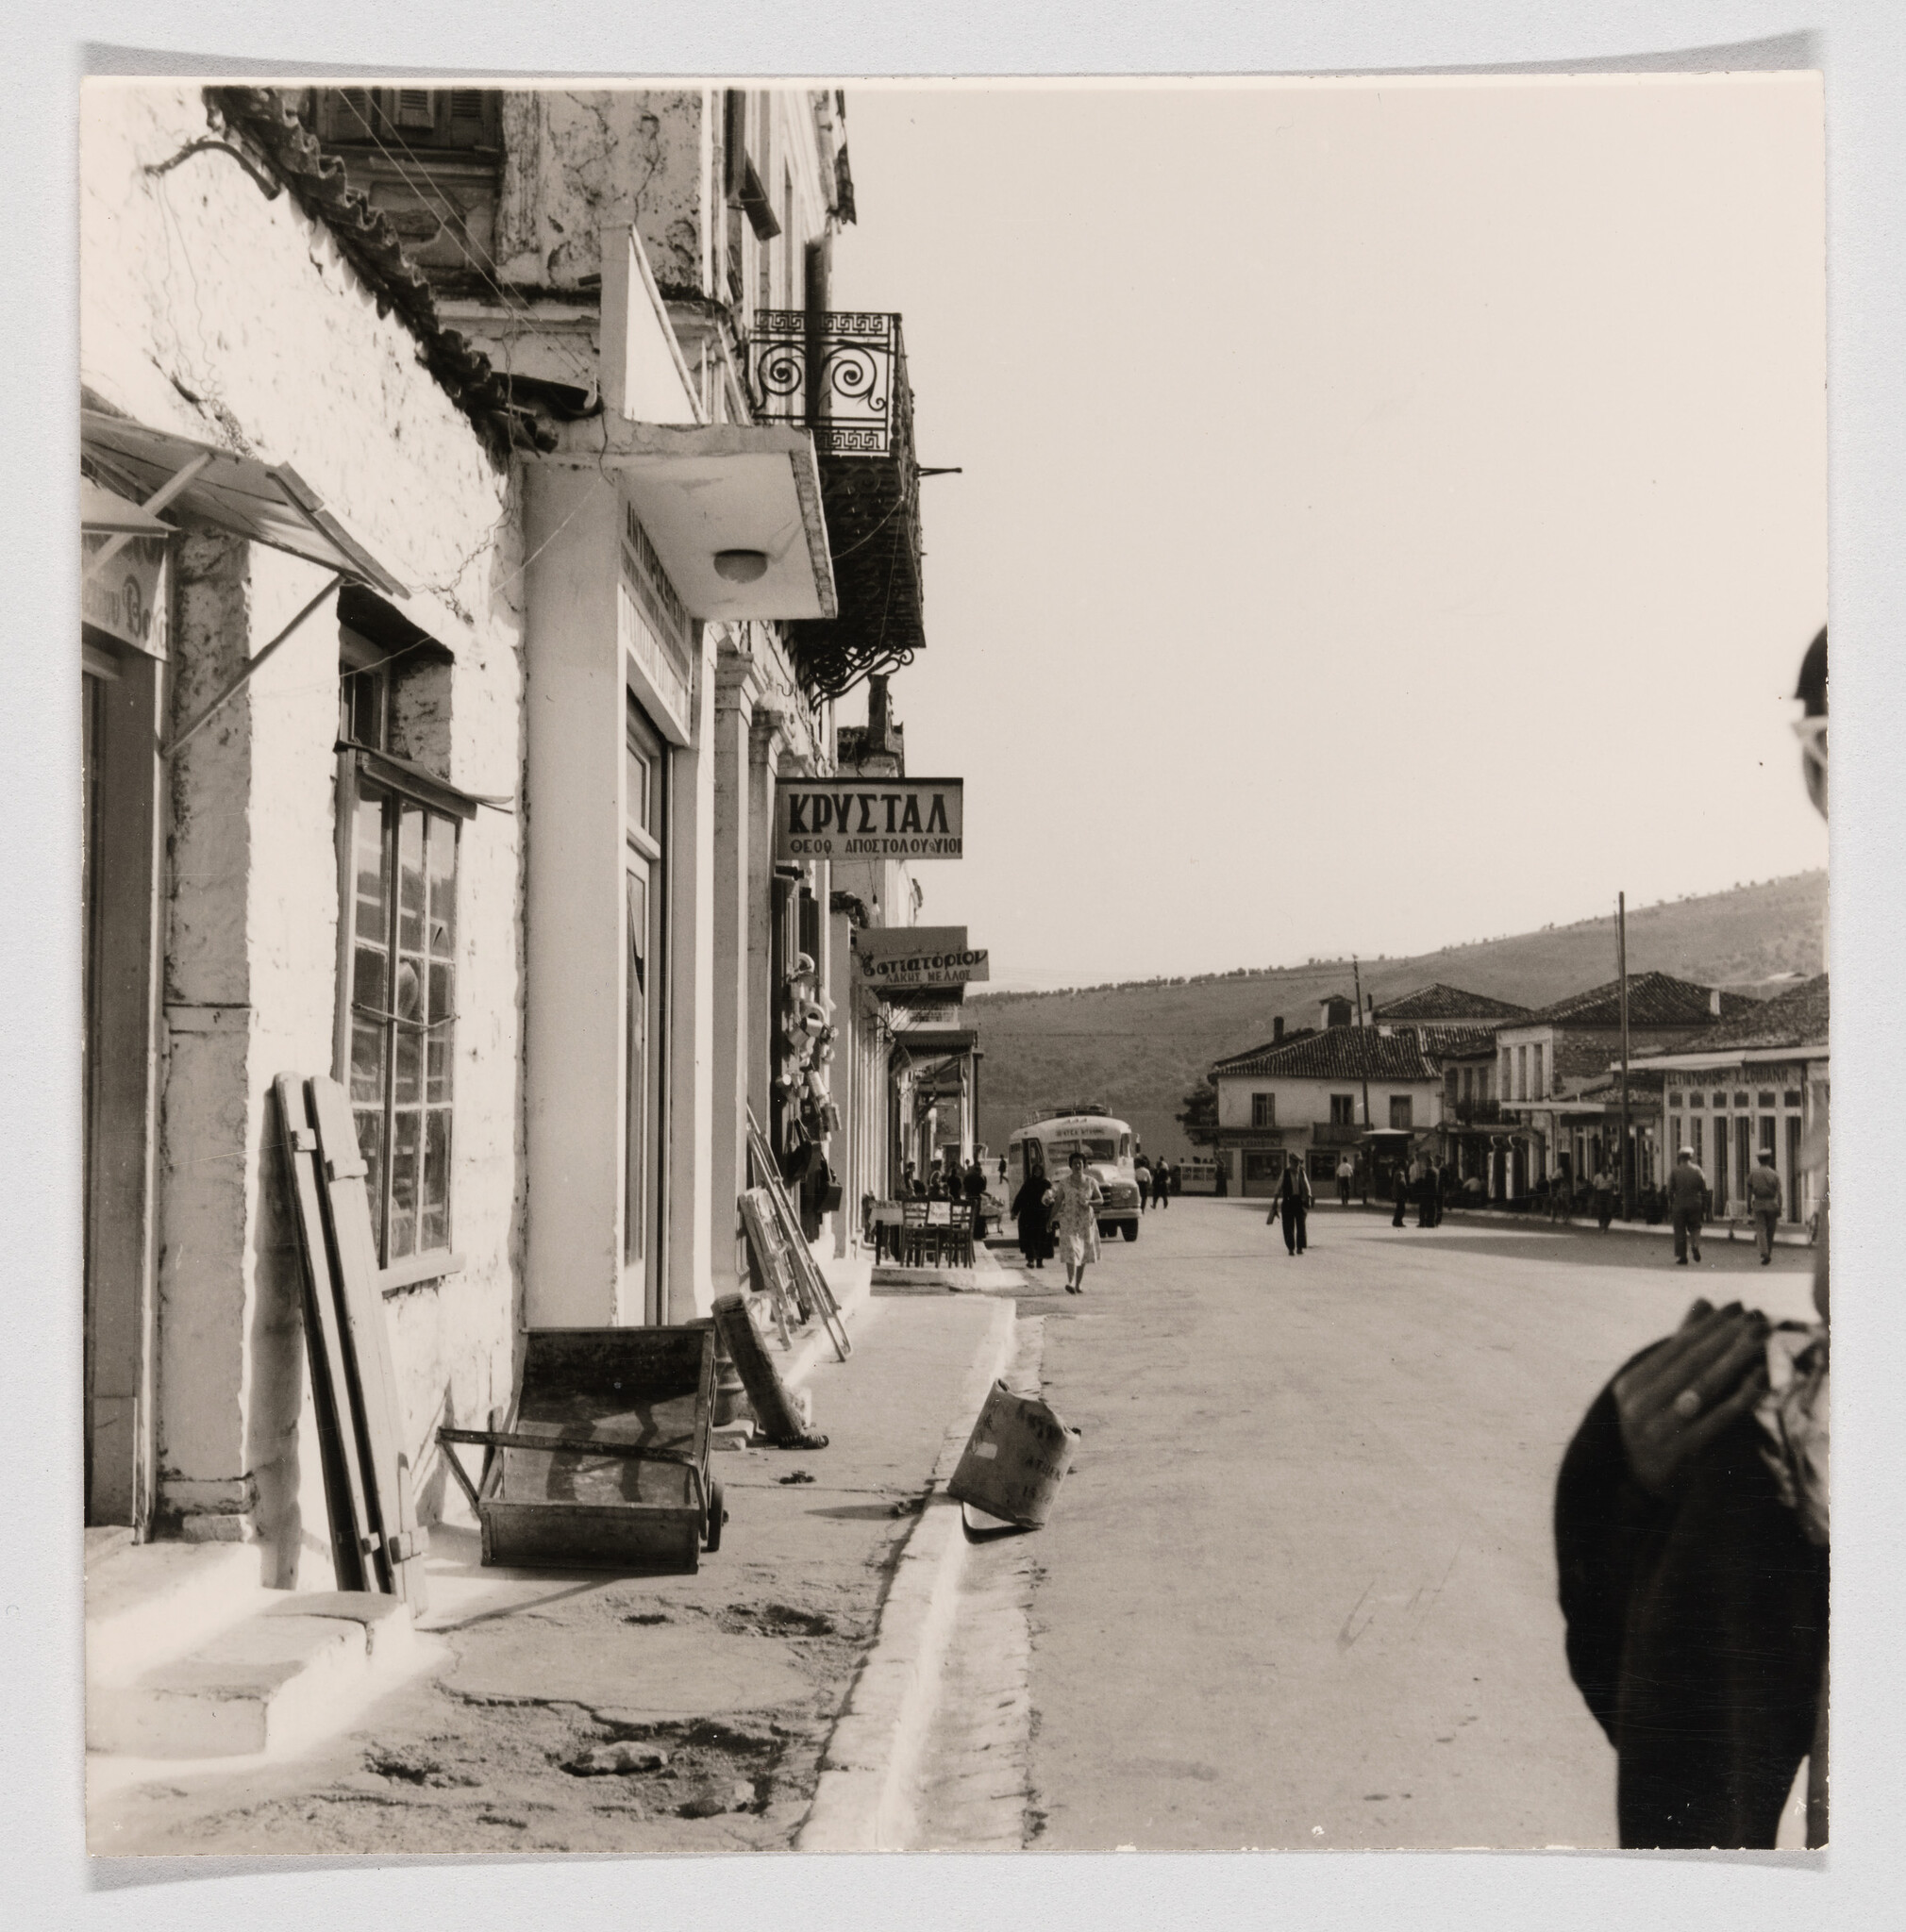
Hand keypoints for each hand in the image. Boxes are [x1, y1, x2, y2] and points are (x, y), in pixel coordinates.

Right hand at [1612, 1299, 1769, 1494]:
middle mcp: (1638, 1405)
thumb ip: (1680, 1347)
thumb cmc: (1659, 1428)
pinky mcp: (1681, 1452)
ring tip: (1762, 1339)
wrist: (1645, 1487)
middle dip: (1727, 1338)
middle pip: (1691, 1364)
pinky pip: (1717, 1419)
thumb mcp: (1658, 1389)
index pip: (1674, 1348)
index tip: (1738, 1307)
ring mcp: (1657, 1430)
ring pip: (1704, 1387)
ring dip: (1737, 1359)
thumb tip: (1703, 1302)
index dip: (1708, 1326)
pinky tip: (1761, 1378)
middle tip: (1759, 1318)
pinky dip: (1740, 1396)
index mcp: (1629, 1385)